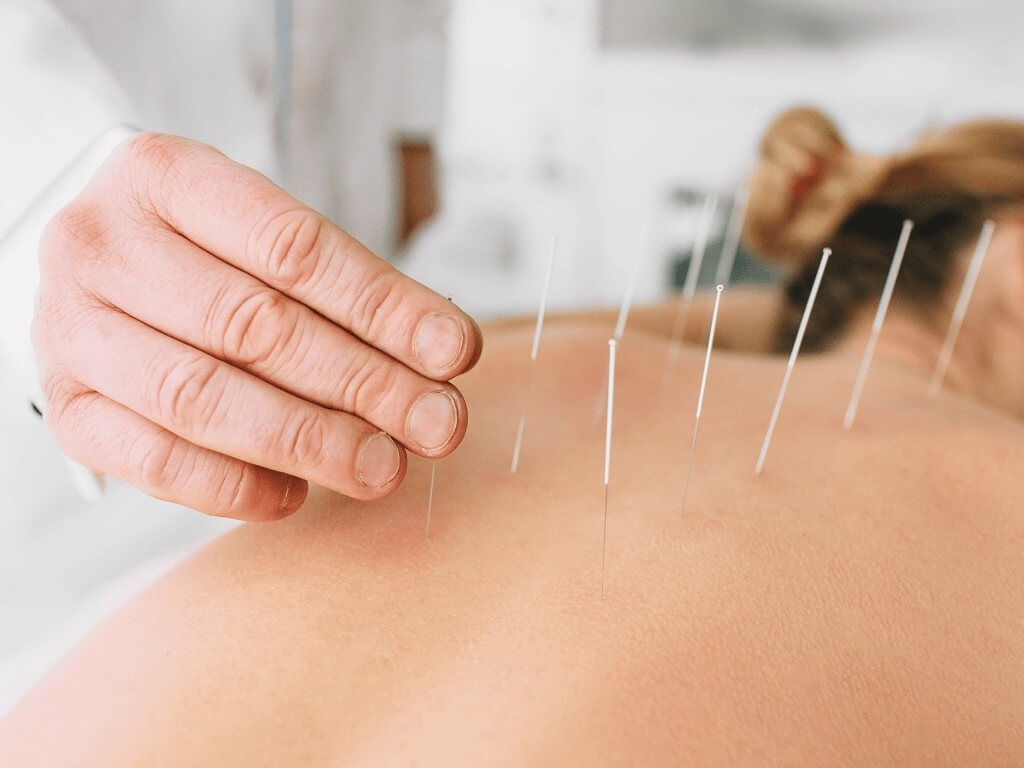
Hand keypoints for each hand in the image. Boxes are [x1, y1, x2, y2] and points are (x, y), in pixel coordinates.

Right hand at [34, 133, 481, 519]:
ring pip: (202, 398)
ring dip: (309, 441)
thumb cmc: (204, 248)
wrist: (99, 264)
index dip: (383, 306)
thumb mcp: (264, 232)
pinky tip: (296, 493)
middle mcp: (103, 247)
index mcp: (164, 176)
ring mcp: (73, 330)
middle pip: (253, 325)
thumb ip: (346, 289)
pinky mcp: (68, 407)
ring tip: (384, 466)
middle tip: (437, 423)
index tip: (454, 352)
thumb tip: (442, 358)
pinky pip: (154, 461)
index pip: (291, 247)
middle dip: (363, 383)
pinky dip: (234, 487)